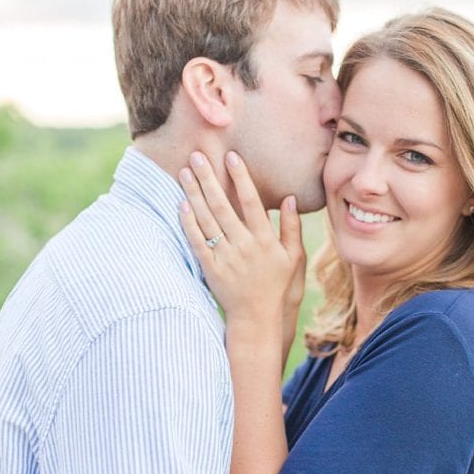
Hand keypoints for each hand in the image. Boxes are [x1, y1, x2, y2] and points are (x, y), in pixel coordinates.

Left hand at [179, 150, 305, 342]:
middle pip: (222, 206)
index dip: (240, 177)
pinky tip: (180, 204)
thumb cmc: (276, 284)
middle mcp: (244, 246)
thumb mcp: (293, 257)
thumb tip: (289, 198)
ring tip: (184, 173)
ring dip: (193, 194)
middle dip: (208, 178)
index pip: (250, 201)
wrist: (257, 317)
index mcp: (265, 239)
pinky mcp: (210, 269)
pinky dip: (188, 223)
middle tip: (196, 156)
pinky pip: (196, 242)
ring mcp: (225, 257)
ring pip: (206, 220)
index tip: (231, 156)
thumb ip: (291, 227)